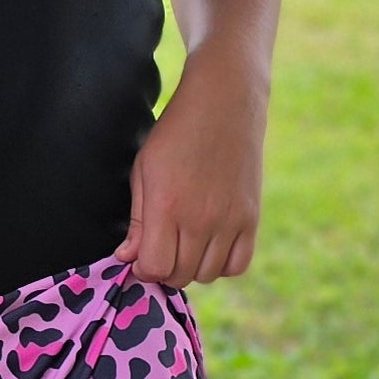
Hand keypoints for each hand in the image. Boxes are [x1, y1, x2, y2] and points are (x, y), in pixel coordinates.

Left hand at [118, 43, 266, 284]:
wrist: (224, 102)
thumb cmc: (176, 133)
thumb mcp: (144, 169)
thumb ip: (137, 219)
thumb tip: (127, 258)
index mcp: (168, 206)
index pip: (155, 268)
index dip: (143, 267)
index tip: (141, 254)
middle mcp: (201, 219)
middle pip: (180, 275)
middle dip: (165, 269)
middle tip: (162, 247)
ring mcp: (230, 220)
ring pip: (208, 275)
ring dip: (192, 267)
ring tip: (186, 243)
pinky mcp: (251, 217)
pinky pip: (238, 265)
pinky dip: (222, 264)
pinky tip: (211, 245)